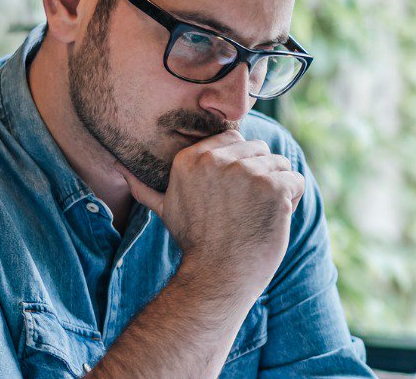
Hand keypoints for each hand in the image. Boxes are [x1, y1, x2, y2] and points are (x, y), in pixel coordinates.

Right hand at [122, 130, 304, 283]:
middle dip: (260, 176)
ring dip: (277, 189)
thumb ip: (146, 187)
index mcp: (191, 158)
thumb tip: (120, 170)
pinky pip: (296, 181)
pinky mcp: (272, 186)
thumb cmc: (196, 244)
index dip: (240, 164)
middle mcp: (217, 159)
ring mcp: (246, 171)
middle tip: (245, 208)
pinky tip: (274, 219)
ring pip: (280, 164)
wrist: (218, 277)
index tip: (234, 194)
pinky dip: (292, 200)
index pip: (233, 138)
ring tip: (258, 215)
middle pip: (259, 149)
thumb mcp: (165, 210)